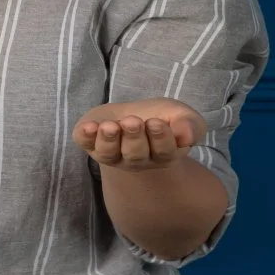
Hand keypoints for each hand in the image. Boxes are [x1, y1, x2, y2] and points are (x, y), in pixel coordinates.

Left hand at [73, 98, 205, 171]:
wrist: (129, 114)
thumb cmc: (160, 117)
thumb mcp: (181, 115)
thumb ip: (190, 125)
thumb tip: (187, 136)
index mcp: (161, 155)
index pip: (163, 153)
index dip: (160, 138)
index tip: (156, 122)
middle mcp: (135, 160)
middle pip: (135, 155)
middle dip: (133, 138)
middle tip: (133, 121)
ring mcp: (111, 154)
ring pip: (109, 154)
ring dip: (109, 139)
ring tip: (110, 126)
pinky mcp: (90, 142)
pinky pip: (85, 143)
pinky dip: (84, 136)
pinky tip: (88, 127)